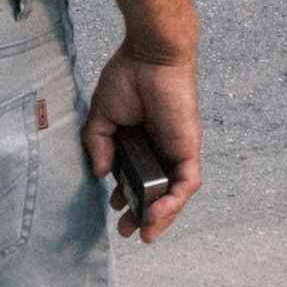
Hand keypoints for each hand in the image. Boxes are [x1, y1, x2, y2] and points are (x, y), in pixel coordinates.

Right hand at [81, 47, 201, 241]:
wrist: (149, 54)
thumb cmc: (128, 76)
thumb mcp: (102, 116)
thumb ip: (99, 145)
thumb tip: (101, 173)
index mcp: (141, 142)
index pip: (138, 179)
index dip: (127, 197)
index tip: (114, 208)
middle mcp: (161, 149)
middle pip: (159, 192)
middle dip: (144, 216)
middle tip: (127, 230)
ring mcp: (176, 150)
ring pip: (176, 193)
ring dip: (162, 216)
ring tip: (145, 232)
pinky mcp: (188, 147)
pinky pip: (187, 182)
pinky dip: (175, 202)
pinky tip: (158, 215)